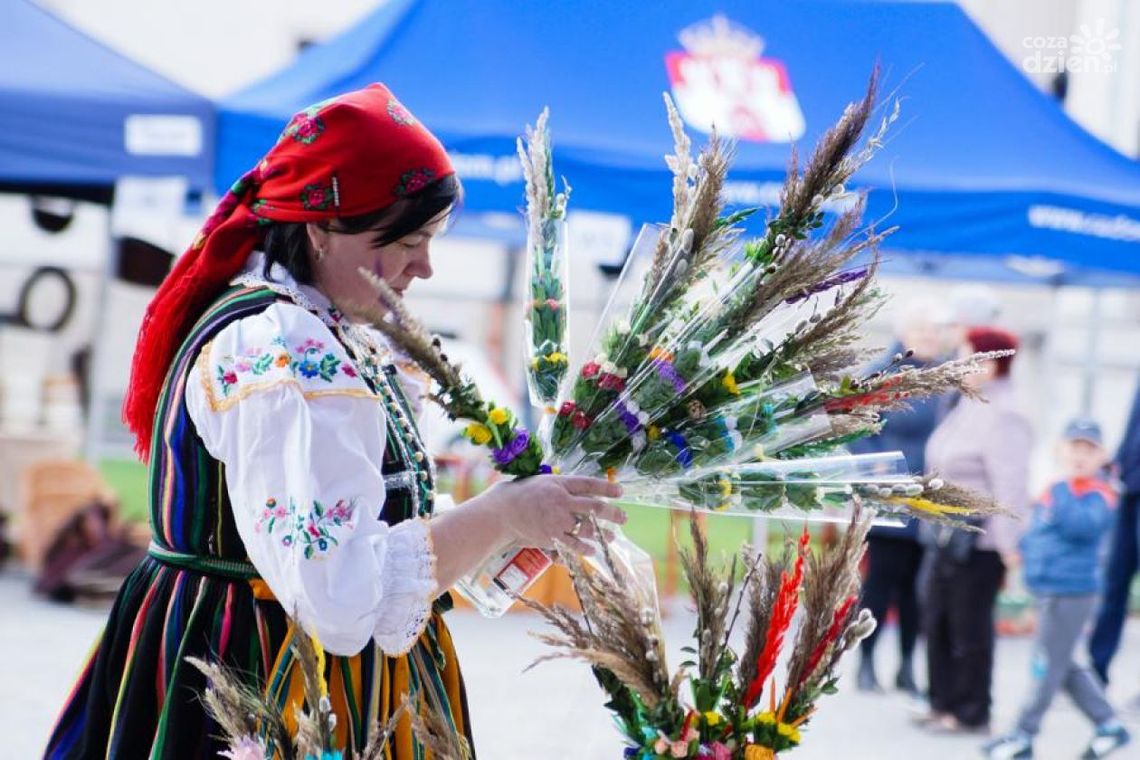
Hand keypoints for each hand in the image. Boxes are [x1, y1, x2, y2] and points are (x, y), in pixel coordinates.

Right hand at [486, 475, 624, 554]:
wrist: (500, 513)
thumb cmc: (519, 494)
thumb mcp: (541, 482)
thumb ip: (561, 487)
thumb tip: (581, 491)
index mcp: (559, 484)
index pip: (589, 484)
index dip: (607, 487)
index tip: (620, 491)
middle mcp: (561, 501)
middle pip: (594, 507)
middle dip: (612, 513)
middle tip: (624, 517)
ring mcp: (557, 520)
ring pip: (588, 528)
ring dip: (603, 534)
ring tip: (613, 537)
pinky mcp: (551, 537)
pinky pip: (574, 544)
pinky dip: (586, 548)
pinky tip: (593, 550)